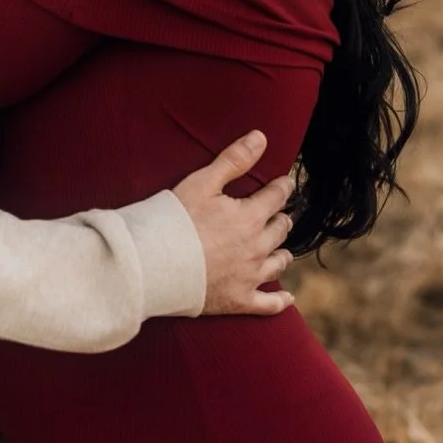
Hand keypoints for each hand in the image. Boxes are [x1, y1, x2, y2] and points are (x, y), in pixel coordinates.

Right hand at [172, 131, 296, 316]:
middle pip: (280, 230)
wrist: (156, 263)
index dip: (282, 187)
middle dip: (281, 219)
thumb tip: (261, 137)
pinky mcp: (239, 300)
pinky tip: (287, 297)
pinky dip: (280, 300)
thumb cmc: (175, 219)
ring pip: (278, 263)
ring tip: (282, 250)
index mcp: (250, 217)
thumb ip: (233, 160)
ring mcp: (250, 277)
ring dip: (281, 253)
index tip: (285, 182)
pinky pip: (269, 304)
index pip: (276, 197)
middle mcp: (257, 248)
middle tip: (280, 214)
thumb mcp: (202, 182)